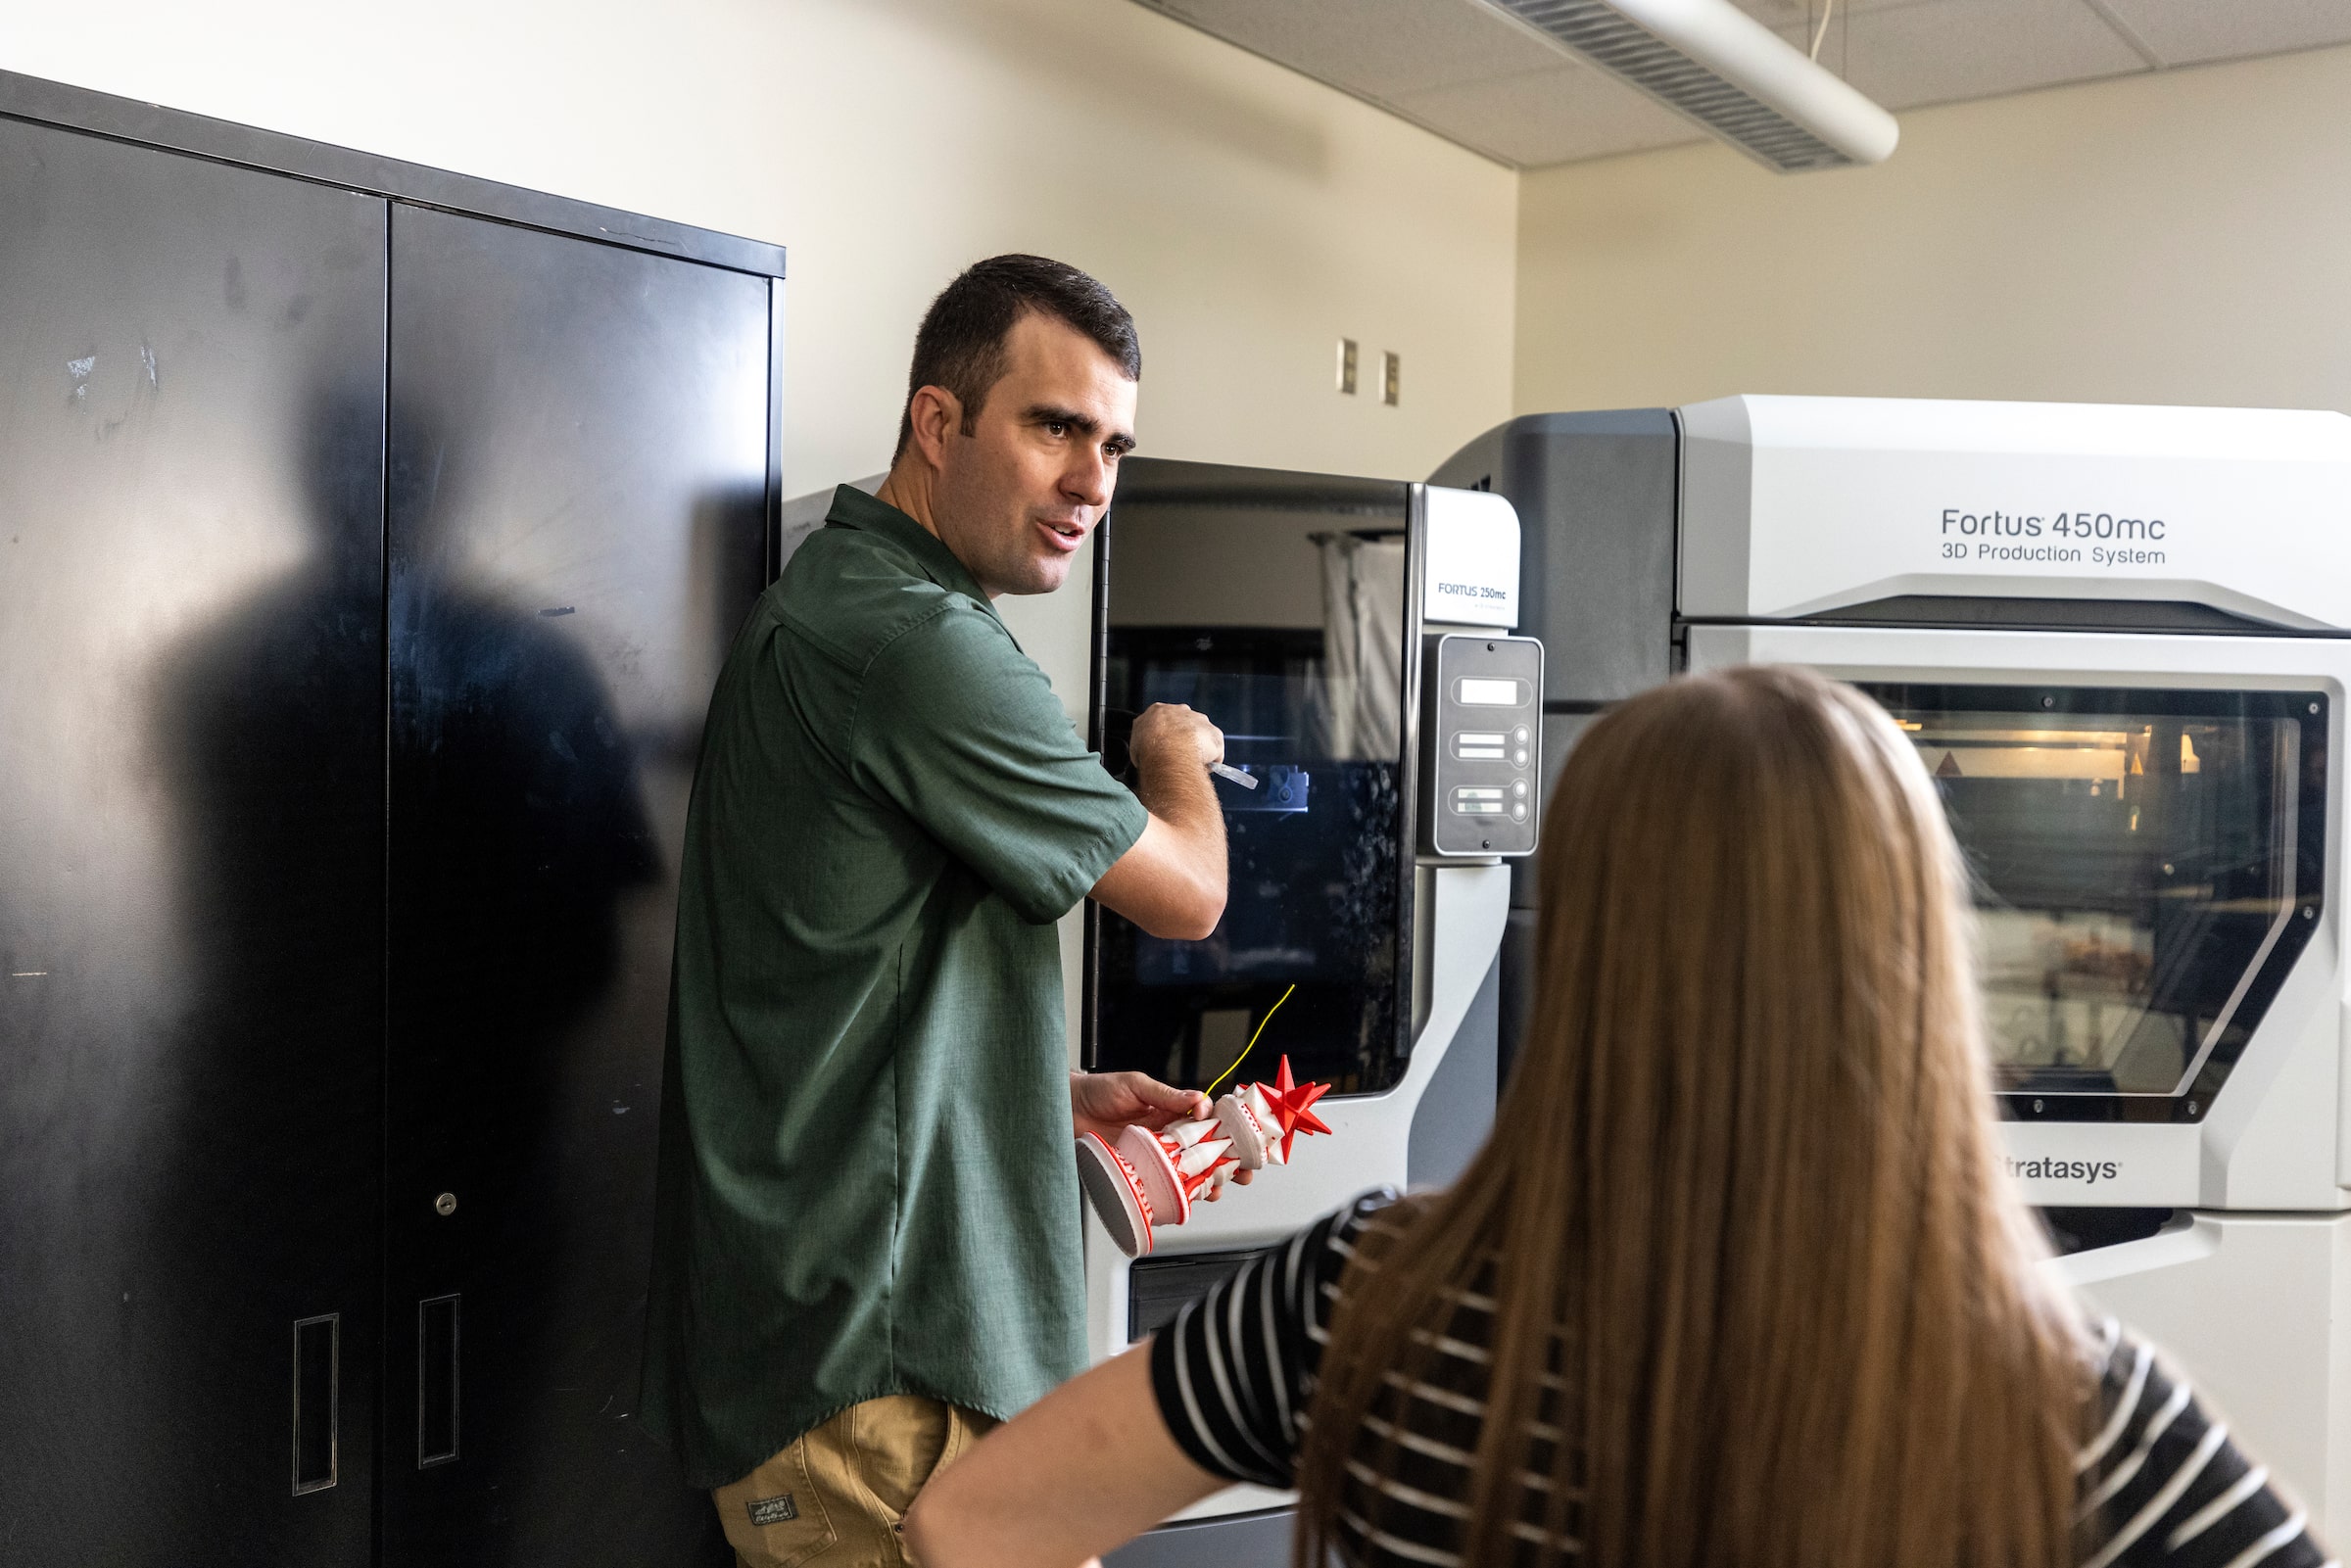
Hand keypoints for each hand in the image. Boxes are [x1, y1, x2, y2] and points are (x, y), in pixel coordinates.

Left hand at [1068, 1072, 1254, 1193]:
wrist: (1066, 1108)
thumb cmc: (1099, 1091)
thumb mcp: (1136, 1085)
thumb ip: (1166, 1095)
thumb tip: (1198, 1101)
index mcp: (1172, 1110)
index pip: (1208, 1120)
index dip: (1227, 1130)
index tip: (1240, 1138)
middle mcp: (1167, 1133)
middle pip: (1205, 1150)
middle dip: (1228, 1162)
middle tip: (1244, 1172)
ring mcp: (1155, 1154)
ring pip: (1188, 1171)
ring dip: (1207, 1181)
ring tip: (1219, 1188)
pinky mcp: (1139, 1170)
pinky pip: (1163, 1184)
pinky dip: (1179, 1193)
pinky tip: (1190, 1198)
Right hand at [1128, 703, 1221, 774]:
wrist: (1168, 751)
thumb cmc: (1149, 748)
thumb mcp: (1134, 744)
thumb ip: (1141, 743)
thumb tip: (1144, 755)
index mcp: (1158, 710)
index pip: (1162, 720)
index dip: (1163, 736)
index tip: (1163, 748)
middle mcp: (1181, 711)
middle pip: (1184, 724)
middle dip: (1182, 739)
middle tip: (1177, 757)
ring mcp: (1200, 720)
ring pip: (1201, 737)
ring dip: (1198, 749)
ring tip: (1190, 765)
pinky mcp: (1215, 734)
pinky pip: (1215, 751)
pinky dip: (1211, 761)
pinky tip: (1202, 769)